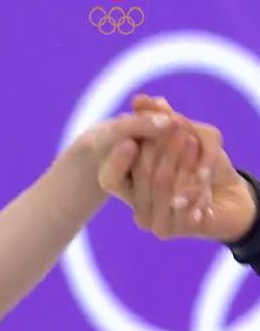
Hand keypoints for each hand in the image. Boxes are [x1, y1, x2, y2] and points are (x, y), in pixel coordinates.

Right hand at [98, 94, 256, 241]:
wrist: (222, 197)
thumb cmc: (190, 161)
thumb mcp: (168, 136)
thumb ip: (153, 119)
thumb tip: (143, 99)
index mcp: (122, 187)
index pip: (110, 177)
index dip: (119, 160)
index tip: (129, 140)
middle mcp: (132, 207)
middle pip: (140, 175)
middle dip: (158, 148)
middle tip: (175, 124)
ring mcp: (149, 222)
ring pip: (161, 187)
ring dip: (177, 159)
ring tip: (191, 137)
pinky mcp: (169, 231)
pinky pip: (182, 205)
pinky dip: (194, 184)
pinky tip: (204, 169)